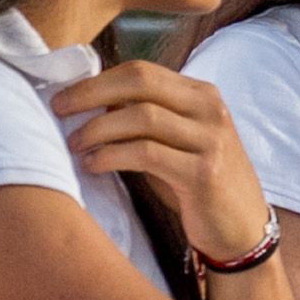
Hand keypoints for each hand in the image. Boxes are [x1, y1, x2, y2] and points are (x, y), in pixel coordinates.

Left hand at [53, 61, 273, 263]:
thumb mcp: (176, 142)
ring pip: (141, 116)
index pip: (143, 70)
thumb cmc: (198, 185)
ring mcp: (210, 139)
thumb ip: (145, 119)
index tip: (65, 96)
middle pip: (140, 82)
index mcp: (202, 94)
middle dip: (91, 93)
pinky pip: (147, 153)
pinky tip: (93, 165)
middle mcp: (211, 109)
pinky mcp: (203, 173)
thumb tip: (91, 103)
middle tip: (59, 110)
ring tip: (74, 145)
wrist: (240, 229)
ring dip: (98, 129)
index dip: (98, 80)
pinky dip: (112, 156)